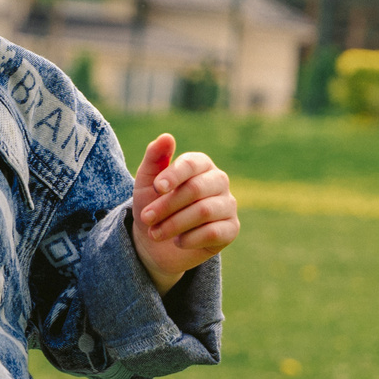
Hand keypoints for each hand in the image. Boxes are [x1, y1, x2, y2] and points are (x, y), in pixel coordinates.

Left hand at [129, 133, 238, 293]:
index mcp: (200, 164)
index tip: (156, 188)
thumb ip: (155, 157)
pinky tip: (177, 241)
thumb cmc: (153, 204)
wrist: (157, 242)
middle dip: (167, 206)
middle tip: (146, 218)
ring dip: (174, 224)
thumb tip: (167, 136)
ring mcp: (228, 204)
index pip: (191, 164)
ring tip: (155, 233)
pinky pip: (214, 232)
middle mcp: (218, 181)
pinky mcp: (231, 229)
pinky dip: (190, 238)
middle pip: (196, 189)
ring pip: (204, 211)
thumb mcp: (147, 182)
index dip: (173, 175)